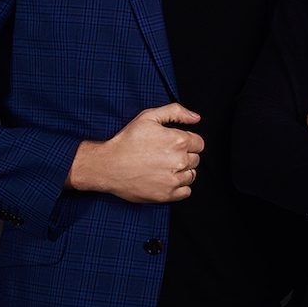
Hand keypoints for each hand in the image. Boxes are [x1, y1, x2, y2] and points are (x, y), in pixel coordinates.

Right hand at [67, 103, 204, 202]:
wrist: (108, 165)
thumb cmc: (127, 140)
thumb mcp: (149, 116)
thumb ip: (176, 111)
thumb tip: (196, 118)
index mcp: (179, 140)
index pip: (199, 143)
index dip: (188, 142)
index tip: (174, 144)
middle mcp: (180, 160)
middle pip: (195, 159)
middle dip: (185, 156)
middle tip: (165, 155)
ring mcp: (174, 179)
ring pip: (191, 175)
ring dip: (182, 171)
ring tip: (164, 167)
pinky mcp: (167, 195)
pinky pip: (186, 191)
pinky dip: (179, 187)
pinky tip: (166, 180)